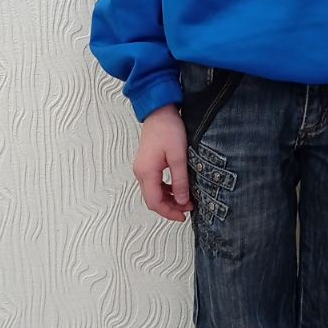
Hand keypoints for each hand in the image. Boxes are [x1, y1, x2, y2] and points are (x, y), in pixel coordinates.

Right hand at [133, 103, 192, 222]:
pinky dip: (165, 190)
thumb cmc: (168, 129)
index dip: (169, 212)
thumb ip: (180, 180)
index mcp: (146, 172)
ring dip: (168, 199)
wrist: (159, 111)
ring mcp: (141, 168)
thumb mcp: (179, 156)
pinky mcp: (146, 164)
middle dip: (169, 207)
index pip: (155, 202)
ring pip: (152, 192)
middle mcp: (140, 172)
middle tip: (187, 209)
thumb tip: (182, 201)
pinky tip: (177, 188)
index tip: (183, 215)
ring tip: (185, 199)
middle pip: (152, 200)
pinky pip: (153, 184)